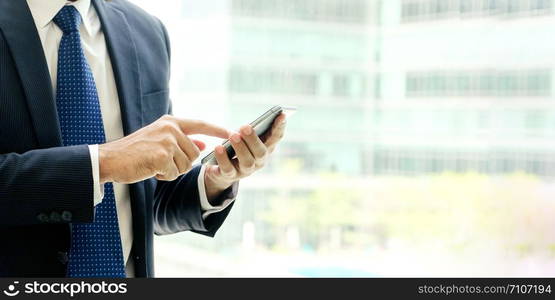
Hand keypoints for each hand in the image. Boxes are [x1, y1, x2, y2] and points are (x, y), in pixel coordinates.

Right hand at [99, 115, 228, 183]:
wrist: (111, 159)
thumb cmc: (135, 152)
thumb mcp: (160, 141)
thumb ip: (182, 141)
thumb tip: (203, 145)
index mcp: (170, 122)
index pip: (200, 124)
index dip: (216, 130)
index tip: (231, 133)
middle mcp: (170, 129)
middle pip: (194, 153)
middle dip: (181, 163)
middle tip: (160, 161)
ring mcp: (167, 141)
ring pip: (186, 165)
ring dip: (172, 171)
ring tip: (154, 164)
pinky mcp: (162, 156)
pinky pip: (174, 173)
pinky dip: (163, 176)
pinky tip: (150, 169)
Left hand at [204, 113, 286, 199]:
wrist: (223, 171)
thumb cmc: (238, 148)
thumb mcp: (246, 139)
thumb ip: (251, 131)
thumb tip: (246, 126)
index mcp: (266, 149)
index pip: (276, 138)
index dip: (279, 127)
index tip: (282, 114)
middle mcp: (259, 161)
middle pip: (261, 152)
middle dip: (253, 139)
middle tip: (244, 127)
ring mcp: (245, 170)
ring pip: (247, 162)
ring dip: (240, 148)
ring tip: (232, 136)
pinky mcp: (230, 176)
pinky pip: (228, 168)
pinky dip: (223, 158)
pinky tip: (218, 148)